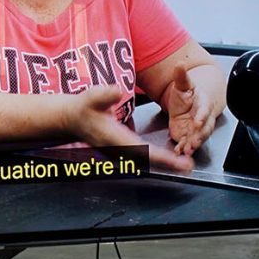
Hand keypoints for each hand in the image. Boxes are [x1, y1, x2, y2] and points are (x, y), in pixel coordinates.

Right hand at [62, 85, 192, 173]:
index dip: (161, 157)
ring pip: (145, 161)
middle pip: (147, 161)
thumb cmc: (82, 108)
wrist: (70, 119)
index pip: (143, 150)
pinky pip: (141, 157)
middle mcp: (119, 149)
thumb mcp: (91, 96)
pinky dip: (155, 159)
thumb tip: (117, 91)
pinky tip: (167, 158)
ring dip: (163, 164)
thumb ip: (104, 95)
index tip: (176, 162)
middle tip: (188, 168)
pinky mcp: (121, 150)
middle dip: (168, 165)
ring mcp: (119, 152)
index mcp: (115, 138)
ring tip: (183, 165)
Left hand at [163, 66, 220, 157]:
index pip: (204, 110)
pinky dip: (183, 149)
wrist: (191, 103)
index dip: (202, 116)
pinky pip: (188, 144)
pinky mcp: (189, 136)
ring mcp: (196, 129)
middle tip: (193, 143)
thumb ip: (181, 76)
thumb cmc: (189, 94)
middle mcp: (202, 118)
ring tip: (186, 150)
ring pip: (198, 138)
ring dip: (192, 145)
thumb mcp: (183, 83)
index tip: (198, 121)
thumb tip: (180, 64)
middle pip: (204, 129)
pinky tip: (179, 152)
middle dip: (199, 136)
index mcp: (203, 103)